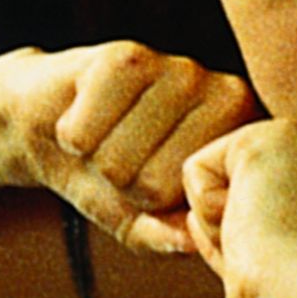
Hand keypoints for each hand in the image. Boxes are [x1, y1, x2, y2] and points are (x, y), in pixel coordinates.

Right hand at [0, 43, 253, 256]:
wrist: (54, 122)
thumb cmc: (111, 173)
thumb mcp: (142, 219)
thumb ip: (167, 233)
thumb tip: (190, 242)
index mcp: (241, 139)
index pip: (190, 204)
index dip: (154, 204)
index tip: (154, 180)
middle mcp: (224, 95)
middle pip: (153, 184)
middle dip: (122, 182)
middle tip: (122, 154)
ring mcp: (178, 68)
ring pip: (118, 160)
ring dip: (94, 157)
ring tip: (105, 134)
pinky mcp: (125, 55)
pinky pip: (85, 132)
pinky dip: (71, 135)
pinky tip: (83, 114)